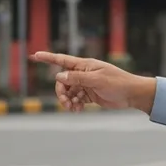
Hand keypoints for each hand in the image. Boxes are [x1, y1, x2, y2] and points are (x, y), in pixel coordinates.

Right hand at [29, 52, 156, 112]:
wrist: (131, 94)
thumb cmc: (117, 83)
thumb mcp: (97, 80)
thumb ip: (77, 78)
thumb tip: (59, 76)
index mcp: (84, 65)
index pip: (62, 60)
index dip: (47, 58)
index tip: (34, 55)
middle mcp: (83, 74)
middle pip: (62, 81)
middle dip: (61, 92)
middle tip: (65, 102)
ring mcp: (86, 84)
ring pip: (68, 92)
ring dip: (67, 100)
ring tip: (73, 108)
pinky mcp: (89, 95)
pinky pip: (76, 99)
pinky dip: (74, 104)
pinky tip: (78, 110)